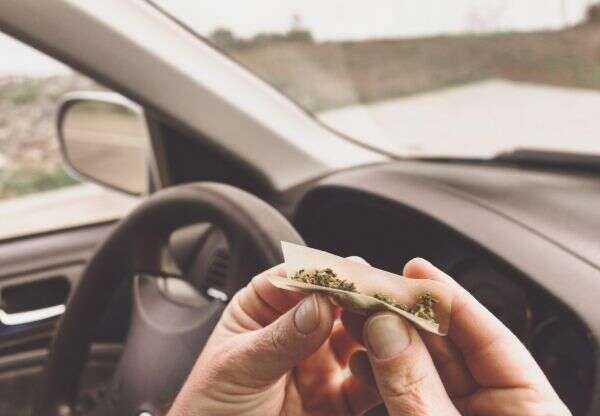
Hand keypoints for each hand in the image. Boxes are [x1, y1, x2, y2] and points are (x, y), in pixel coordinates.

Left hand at [167, 262, 380, 415]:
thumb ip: (279, 338)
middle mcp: (299, 330)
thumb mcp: (238, 367)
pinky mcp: (338, 398)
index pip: (299, 278)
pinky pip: (369, 380)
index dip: (328, 272)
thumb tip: (319, 304)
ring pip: (361, 336)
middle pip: (339, 302)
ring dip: (379, 329)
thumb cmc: (209, 408)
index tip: (353, 272)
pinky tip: (385, 365)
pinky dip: (384, 371)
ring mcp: (321, 363)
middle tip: (383, 297)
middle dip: (363, 297)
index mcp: (264, 308)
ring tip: (390, 328)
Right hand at [343, 258, 571, 415]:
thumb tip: (385, 330)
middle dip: (407, 317)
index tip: (416, 268)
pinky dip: (383, 376)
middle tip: (372, 291)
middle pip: (451, 346)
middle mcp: (498, 408)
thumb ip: (416, 388)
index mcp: (529, 409)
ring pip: (424, 368)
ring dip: (387, 344)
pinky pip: (408, 392)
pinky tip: (361, 361)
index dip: (451, 298)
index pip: (491, 336)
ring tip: (357, 320)